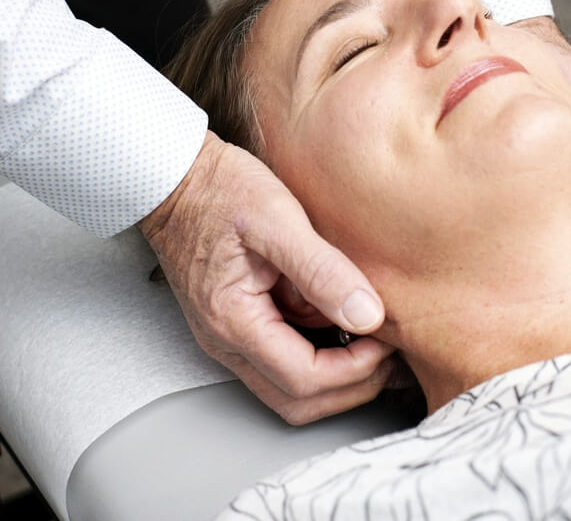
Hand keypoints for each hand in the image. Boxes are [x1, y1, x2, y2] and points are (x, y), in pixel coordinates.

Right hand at [138, 131, 393, 424]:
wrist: (176, 176)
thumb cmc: (219, 189)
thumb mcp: (278, 218)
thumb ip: (322, 269)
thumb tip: (367, 314)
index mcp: (233, 321)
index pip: (304, 379)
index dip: (355, 369)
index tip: (385, 339)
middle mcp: (226, 340)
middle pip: (297, 400)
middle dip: (351, 385)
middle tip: (387, 351)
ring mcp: (230, 334)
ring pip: (291, 384)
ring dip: (338, 369)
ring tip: (372, 333)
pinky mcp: (239, 319)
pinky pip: (284, 353)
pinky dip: (320, 345)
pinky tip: (341, 313)